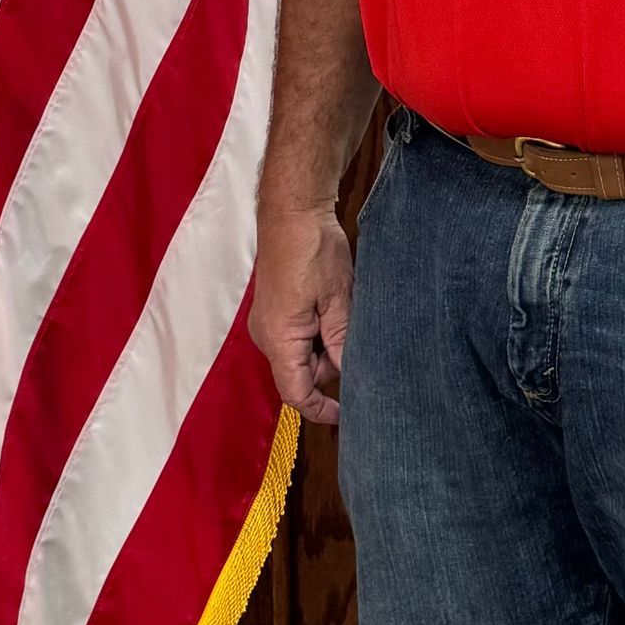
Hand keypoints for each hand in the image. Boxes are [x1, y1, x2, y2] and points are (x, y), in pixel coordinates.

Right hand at [249, 201, 354, 426]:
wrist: (293, 210)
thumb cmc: (312, 251)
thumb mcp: (338, 300)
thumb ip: (342, 342)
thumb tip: (350, 374)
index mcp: (279, 339)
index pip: (296, 393)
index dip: (321, 409)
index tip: (348, 413)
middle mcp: (266, 336)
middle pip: (298, 374)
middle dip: (330, 369)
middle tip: (359, 346)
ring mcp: (267, 321)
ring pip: (299, 354)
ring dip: (326, 348)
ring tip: (348, 319)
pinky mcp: (274, 308)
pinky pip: (295, 335)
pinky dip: (317, 333)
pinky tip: (336, 311)